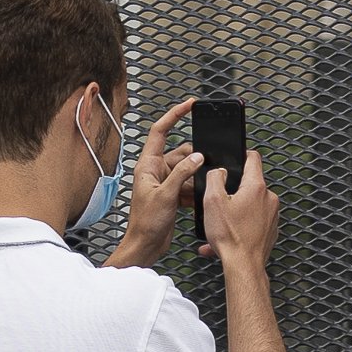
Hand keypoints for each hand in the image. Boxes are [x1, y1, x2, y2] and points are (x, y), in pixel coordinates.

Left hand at [111, 98, 199, 268]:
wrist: (145, 246)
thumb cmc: (145, 223)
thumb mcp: (166, 194)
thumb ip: (182, 173)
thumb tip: (198, 156)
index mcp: (148, 165)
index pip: (160, 131)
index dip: (175, 115)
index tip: (190, 105)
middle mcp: (155, 170)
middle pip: (181, 152)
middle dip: (194, 159)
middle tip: (206, 166)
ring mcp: (164, 182)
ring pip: (187, 170)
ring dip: (195, 178)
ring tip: (196, 189)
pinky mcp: (172, 194)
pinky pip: (189, 184)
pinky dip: (194, 190)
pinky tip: (196, 199)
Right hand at [201, 146, 280, 269]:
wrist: (243, 266)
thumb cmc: (231, 237)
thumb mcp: (212, 201)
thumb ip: (215, 178)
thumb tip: (220, 172)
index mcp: (256, 187)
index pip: (253, 158)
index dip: (241, 154)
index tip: (235, 157)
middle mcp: (269, 199)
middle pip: (250, 184)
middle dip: (234, 191)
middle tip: (219, 202)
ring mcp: (272, 215)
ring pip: (250, 205)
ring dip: (235, 212)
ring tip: (221, 225)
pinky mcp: (270, 230)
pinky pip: (253, 222)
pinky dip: (239, 226)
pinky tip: (226, 237)